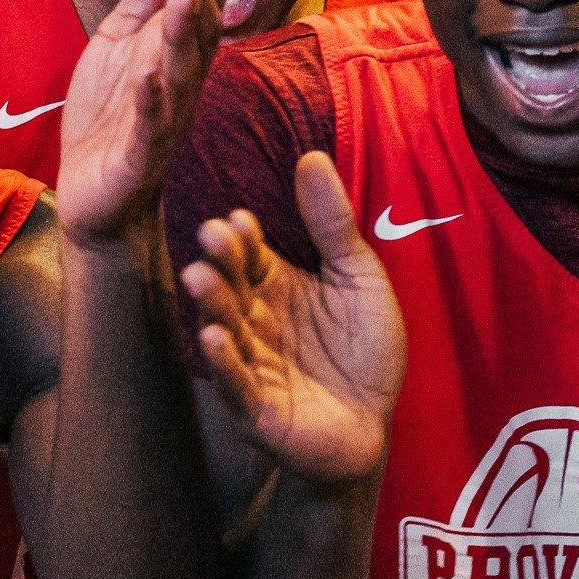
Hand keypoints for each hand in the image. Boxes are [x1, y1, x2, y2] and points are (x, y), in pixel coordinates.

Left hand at [55, 0, 221, 246]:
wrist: (102, 196)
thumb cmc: (115, 118)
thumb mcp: (121, 40)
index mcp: (176, 55)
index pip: (197, 7)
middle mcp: (181, 84)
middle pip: (196, 33)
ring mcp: (165, 119)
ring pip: (182, 72)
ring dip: (183, 34)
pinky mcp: (142, 154)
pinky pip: (151, 126)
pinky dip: (152, 101)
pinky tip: (148, 75)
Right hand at [180, 153, 405, 485]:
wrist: (375, 422)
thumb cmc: (363, 349)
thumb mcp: (357, 277)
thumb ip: (333, 224)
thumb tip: (311, 156)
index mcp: (276, 288)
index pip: (250, 257)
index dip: (243, 240)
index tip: (239, 220)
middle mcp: (256, 323)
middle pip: (232, 289)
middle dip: (220, 265)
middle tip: (212, 238)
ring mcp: (253, 366)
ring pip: (227, 332)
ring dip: (214, 307)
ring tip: (203, 279)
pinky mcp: (258, 410)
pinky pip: (238, 385)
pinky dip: (227, 364)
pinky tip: (216, 339)